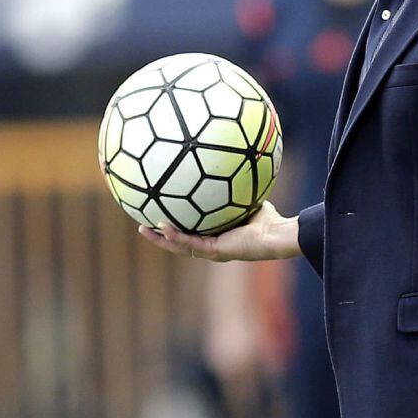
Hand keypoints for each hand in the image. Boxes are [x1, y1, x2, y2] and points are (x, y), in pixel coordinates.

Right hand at [138, 201, 301, 262]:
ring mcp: (212, 251)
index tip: (161, 216)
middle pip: (178, 242)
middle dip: (160, 236)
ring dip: (160, 239)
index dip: (175, 227)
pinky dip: (174, 235)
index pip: (191, 233)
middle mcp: (212, 246)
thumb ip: (235, 188)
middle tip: (142, 225)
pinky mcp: (215, 251)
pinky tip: (161, 225)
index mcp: (217, 237)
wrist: (276, 235)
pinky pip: (189, 242)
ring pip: (178, 246)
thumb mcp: (246, 200)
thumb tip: (230, 167)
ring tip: (142, 229)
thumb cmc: (268, 220)